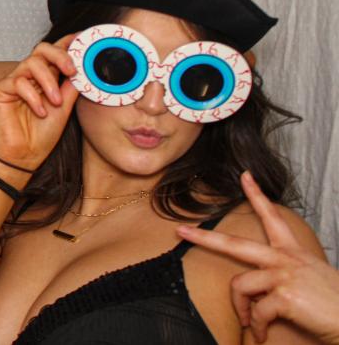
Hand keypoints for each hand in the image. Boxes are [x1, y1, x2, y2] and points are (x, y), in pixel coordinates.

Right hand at [0, 37, 78, 170]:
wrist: (24, 157)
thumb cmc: (41, 136)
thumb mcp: (64, 109)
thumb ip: (71, 87)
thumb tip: (85, 68)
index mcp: (45, 78)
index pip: (55, 54)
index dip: (68, 42)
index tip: (83, 38)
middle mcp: (29, 76)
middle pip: (42, 50)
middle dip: (59, 55)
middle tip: (72, 70)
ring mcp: (14, 81)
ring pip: (31, 62)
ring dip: (48, 81)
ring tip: (55, 102)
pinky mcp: (0, 90)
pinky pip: (17, 81)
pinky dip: (32, 96)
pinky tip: (40, 111)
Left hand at [177, 172, 338, 343]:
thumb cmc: (335, 305)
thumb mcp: (310, 281)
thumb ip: (283, 277)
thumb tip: (259, 292)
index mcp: (293, 253)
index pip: (273, 218)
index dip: (257, 196)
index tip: (244, 176)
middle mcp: (287, 260)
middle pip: (235, 245)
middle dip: (204, 238)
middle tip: (181, 231)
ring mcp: (285, 276)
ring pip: (241, 285)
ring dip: (242, 309)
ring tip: (252, 323)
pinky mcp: (285, 296)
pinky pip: (257, 312)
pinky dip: (258, 326)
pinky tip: (262, 334)